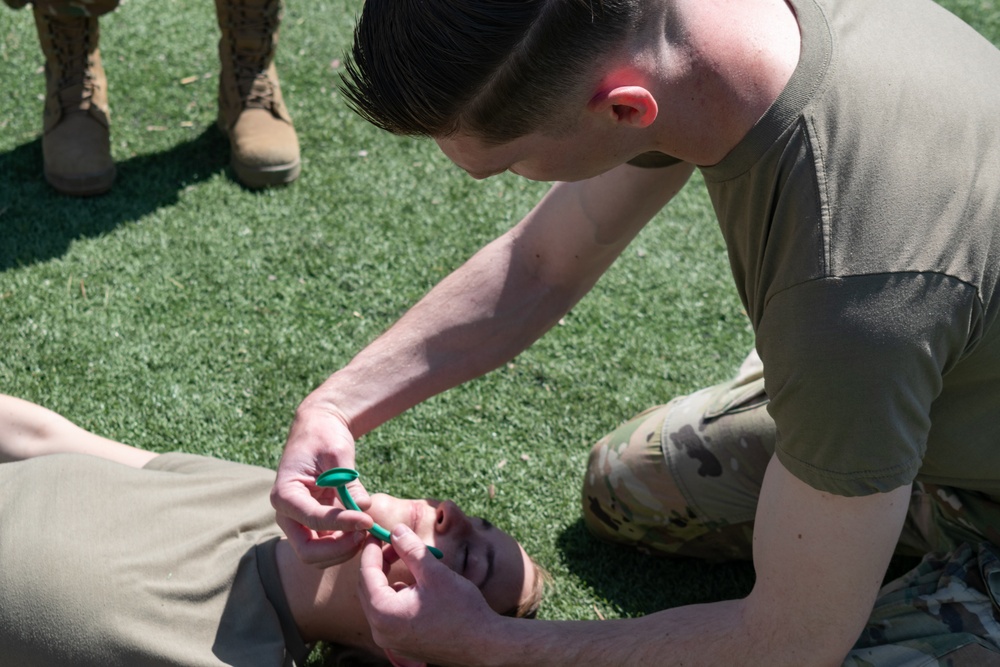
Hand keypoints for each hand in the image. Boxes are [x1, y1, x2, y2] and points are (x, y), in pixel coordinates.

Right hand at [271, 401, 374, 567]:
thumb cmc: (325, 436)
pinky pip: (328, 547)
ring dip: (344, 550)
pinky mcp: (313, 526)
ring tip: (367, 529)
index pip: (312, 518)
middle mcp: (286, 514)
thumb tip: (364, 507)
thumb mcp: (338, 453)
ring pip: (318, 556)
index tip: (368, 520)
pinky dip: (345, 545)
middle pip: (308, 551)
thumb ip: (348, 482)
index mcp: (284, 494)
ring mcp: (299, 522)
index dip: (341, 523)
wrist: (320, 429)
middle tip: (366, 533)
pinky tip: (363, 529)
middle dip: (339, 548)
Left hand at [359, 526, 498, 665]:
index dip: (371, 550)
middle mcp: (381, 632)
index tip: (376, 533)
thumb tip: (396, 530)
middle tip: (392, 543)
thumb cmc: (461, 609)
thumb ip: (410, 550)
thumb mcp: (434, 572)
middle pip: (368, 589)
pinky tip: (414, 586)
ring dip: (387, 579)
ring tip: (406, 560)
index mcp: (384, 613)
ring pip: (379, 601)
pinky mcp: (402, 645)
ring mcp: (391, 642)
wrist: (484, 644)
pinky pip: (389, 615)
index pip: (366, 574)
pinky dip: (396, 596)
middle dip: (378, 563)